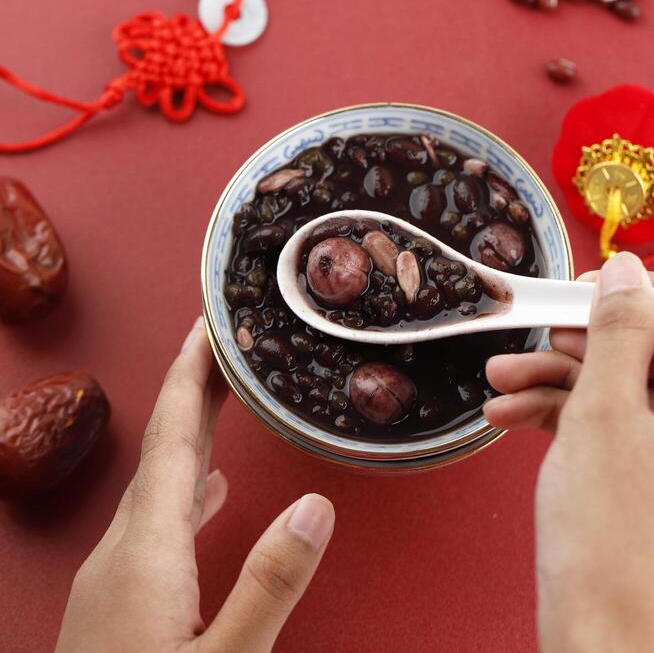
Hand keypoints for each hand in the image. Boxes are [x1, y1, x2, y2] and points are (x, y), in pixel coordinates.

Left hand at [56, 317, 334, 652]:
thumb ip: (268, 587)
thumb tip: (314, 507)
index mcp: (145, 552)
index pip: (173, 439)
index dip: (192, 375)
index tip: (208, 323)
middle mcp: (120, 552)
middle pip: (163, 450)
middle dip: (194, 391)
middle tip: (228, 343)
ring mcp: (111, 579)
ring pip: (157, 485)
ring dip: (191, 437)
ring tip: (226, 403)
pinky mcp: (114, 606)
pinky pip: (154, 523)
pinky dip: (184, 491)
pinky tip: (207, 496)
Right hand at [484, 252, 653, 652]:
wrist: (603, 640)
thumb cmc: (610, 542)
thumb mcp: (605, 415)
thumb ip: (619, 334)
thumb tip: (626, 271)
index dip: (624, 296)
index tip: (578, 293)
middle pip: (636, 348)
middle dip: (574, 341)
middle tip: (529, 341)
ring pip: (612, 383)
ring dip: (552, 377)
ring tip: (499, 385)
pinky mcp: (639, 470)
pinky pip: (601, 420)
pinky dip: (555, 413)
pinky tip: (511, 416)